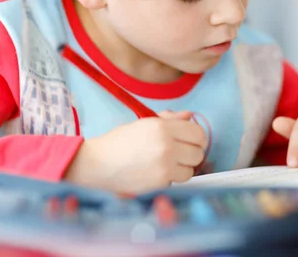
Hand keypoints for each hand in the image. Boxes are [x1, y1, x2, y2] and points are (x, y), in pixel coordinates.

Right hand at [64, 110, 206, 193]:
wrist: (99, 163)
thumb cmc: (120, 141)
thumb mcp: (144, 123)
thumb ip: (170, 119)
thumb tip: (190, 116)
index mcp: (162, 127)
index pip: (198, 133)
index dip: (197, 137)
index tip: (191, 141)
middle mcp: (166, 146)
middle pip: (198, 152)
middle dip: (191, 153)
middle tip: (180, 153)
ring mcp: (164, 166)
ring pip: (192, 169)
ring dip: (184, 167)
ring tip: (169, 163)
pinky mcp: (160, 182)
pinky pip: (178, 180)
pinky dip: (172, 177)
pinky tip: (158, 171)